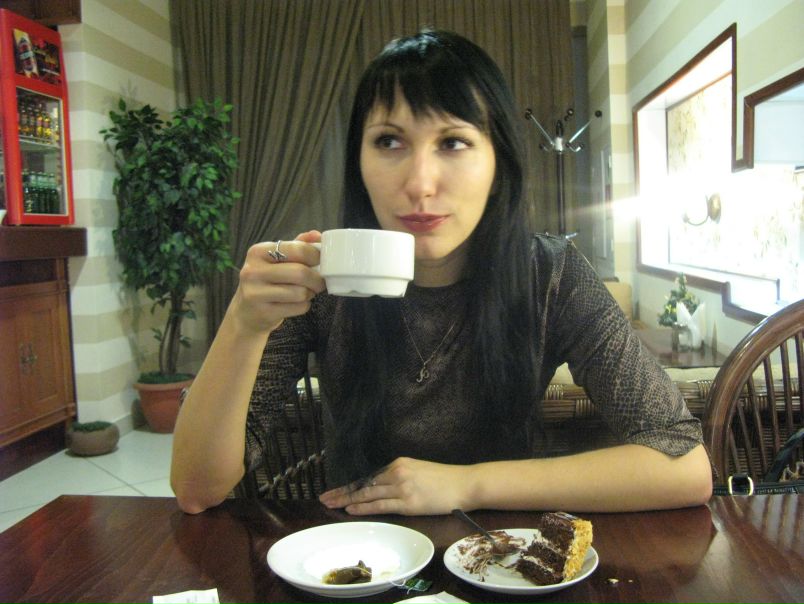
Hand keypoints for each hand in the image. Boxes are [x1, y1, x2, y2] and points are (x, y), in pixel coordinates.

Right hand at [230, 230, 325, 333]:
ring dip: (310, 293)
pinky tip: (296, 303)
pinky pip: (298, 307)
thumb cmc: (266, 281)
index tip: (320, 262)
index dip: (315, 256)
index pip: (297, 249)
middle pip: (300, 273)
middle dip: (317, 279)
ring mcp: (256, 293)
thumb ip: (297, 245)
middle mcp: (253, 271)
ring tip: (305, 292)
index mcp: (258, 252)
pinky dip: (304, 305)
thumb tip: (317, 235)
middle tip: (319, 282)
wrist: (246, 312)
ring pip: (301, 292)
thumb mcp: (276, 260)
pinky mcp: (264, 312)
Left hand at [318, 457, 472, 515]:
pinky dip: (363, 508)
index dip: (351, 485)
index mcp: (399, 463)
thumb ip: (401, 476)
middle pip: (364, 484)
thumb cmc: (445, 480)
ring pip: (368, 494)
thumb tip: (385, 486)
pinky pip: (380, 505)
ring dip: (347, 500)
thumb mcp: (419, 470)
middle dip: (342, 491)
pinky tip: (350, 510)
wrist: (465, 484)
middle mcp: (397, 472)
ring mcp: (402, 487)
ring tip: (330, 505)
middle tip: (324, 497)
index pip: (369, 476)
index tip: (336, 490)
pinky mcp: (408, 503)